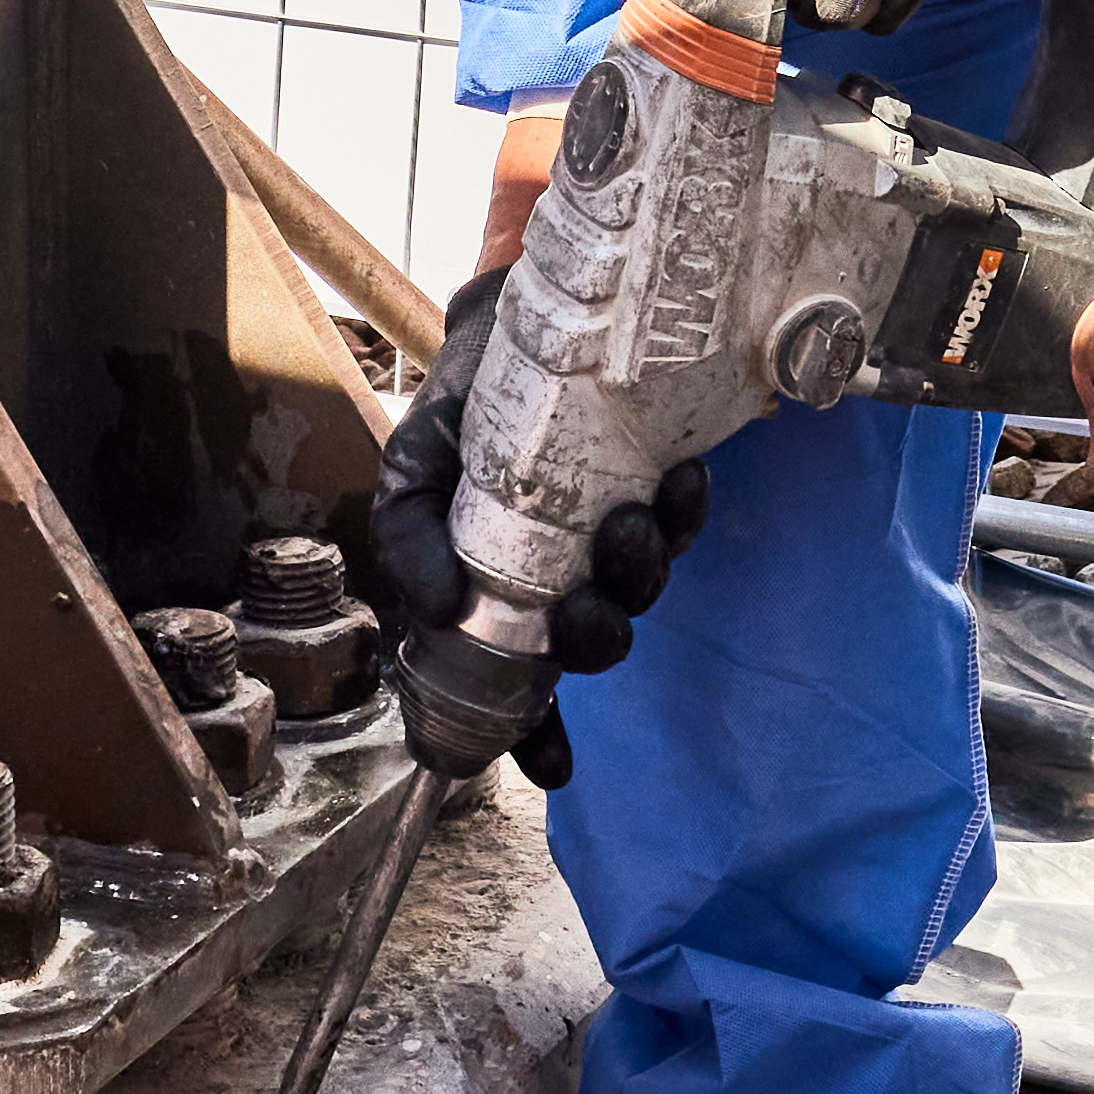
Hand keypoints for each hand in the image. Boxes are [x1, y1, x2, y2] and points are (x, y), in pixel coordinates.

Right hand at [371, 271, 705, 786]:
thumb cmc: (457, 409)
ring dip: (641, 572)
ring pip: (643, 588)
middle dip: (596, 637)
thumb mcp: (411, 471)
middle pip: (594, 644)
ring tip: (627, 523)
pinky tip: (677, 482)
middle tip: (582, 605)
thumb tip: (442, 606)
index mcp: (501, 596)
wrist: (504, 323)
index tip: (556, 769)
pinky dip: (685, 512)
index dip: (539, 739)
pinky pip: (684, 522)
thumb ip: (408, 538)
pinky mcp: (658, 491)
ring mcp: (614, 540)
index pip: (521, 691)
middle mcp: (563, 580)